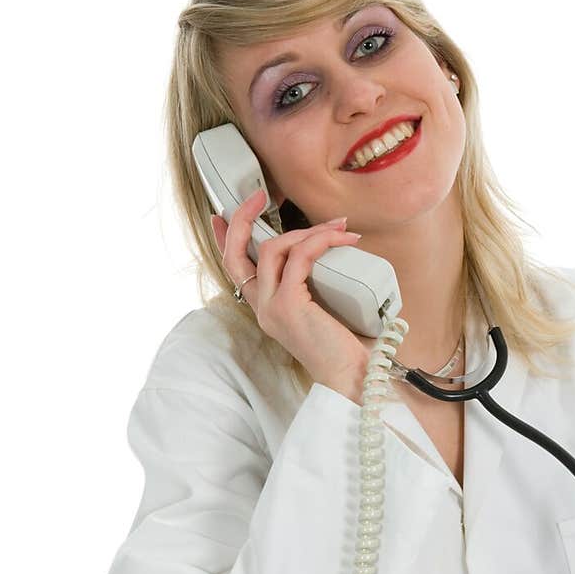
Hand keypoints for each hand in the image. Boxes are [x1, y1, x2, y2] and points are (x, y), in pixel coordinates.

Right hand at [211, 189, 372, 397]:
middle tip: (261, 195)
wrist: (353, 377)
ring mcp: (271, 307)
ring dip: (308, 230)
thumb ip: (314, 283)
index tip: (221, 213)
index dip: (225, 238)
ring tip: (339, 228)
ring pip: (274, 249)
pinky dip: (321, 241)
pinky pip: (299, 258)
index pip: (235, 268)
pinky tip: (342, 239)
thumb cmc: (346, 346)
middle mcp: (262, 308)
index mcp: (266, 309)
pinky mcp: (289, 305)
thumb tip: (332, 249)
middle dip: (243, 218)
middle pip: (237, 254)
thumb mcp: (323, 308)